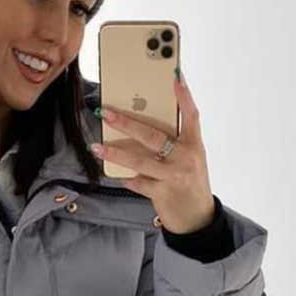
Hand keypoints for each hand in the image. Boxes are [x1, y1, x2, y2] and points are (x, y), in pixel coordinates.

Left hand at [89, 69, 215, 234]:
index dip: (184, 96)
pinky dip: (124, 177)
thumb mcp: (190, 159)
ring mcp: (173, 176)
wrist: (197, 218)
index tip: (174, 76)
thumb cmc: (190, 182)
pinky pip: (137, 182)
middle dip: (126, 123)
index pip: (192, 115)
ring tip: (97, 147)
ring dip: (115, 153)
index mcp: (194, 145)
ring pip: (139, 160)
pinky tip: (113, 173)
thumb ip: (174, 142)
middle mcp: (185, 158)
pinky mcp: (162, 193)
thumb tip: (142, 127)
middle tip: (106, 113)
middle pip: (153, 135)